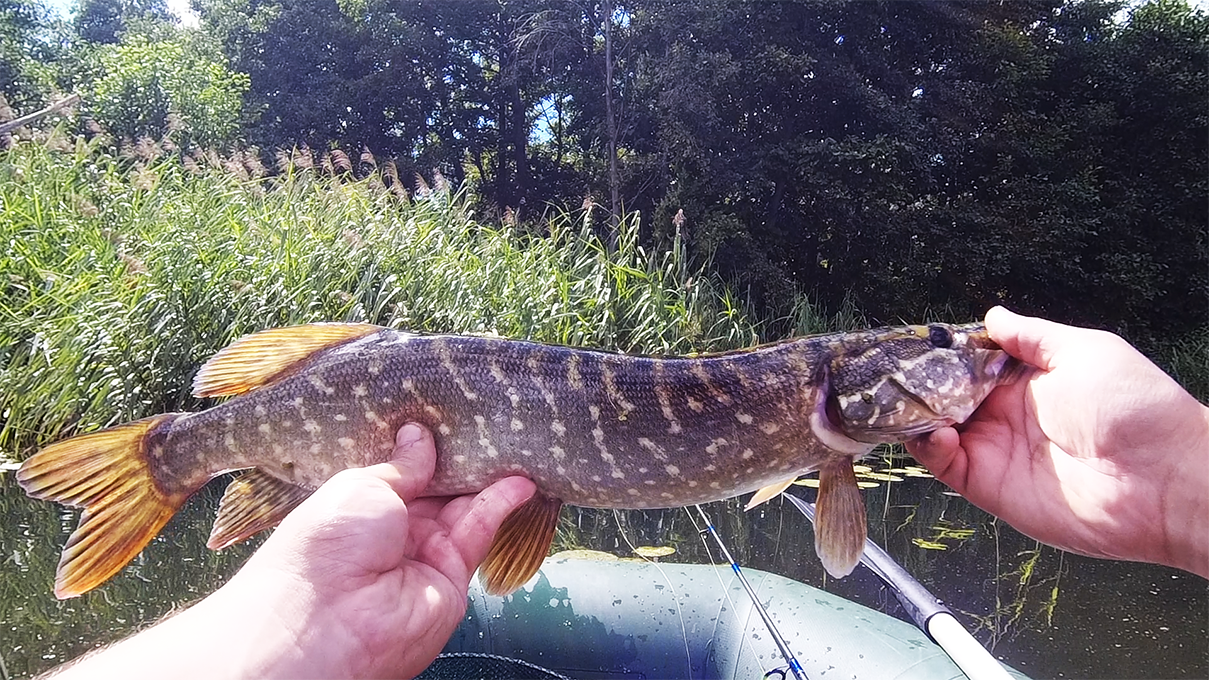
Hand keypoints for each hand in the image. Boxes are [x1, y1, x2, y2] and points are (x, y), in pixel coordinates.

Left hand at [47, 424, 535, 679]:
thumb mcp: (361, 484)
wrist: (322, 624)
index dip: (431, 441)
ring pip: (467, 504)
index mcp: (363, 503)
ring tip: (516, 439)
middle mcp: (396, 528)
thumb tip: (421, 433)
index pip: (407, 466)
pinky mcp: (452, 575)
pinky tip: (520, 478)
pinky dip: (502, 503)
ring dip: (490, 475)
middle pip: (442, 484)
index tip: (454, 409)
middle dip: (465, 454)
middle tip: (492, 418)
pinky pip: (480, 531)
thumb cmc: (323, 546)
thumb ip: (403, 462)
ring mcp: (425, 552)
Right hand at [907, 306, 1208, 576]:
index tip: (915, 343)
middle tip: (894, 371)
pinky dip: (928, 447)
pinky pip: (946, 465)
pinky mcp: (990, 486)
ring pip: (934, 429)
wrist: (1165, 481)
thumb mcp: (1084, 352)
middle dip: (917, 383)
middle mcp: (1005, 415)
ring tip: (906, 400)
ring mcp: (995, 451)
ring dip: (915, 414)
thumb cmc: (1138, 409)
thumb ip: (1031, 337)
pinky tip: (937, 430)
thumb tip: (991, 316)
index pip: (967, 363)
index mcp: (1027, 381)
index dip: (941, 354)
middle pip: (943, 395)